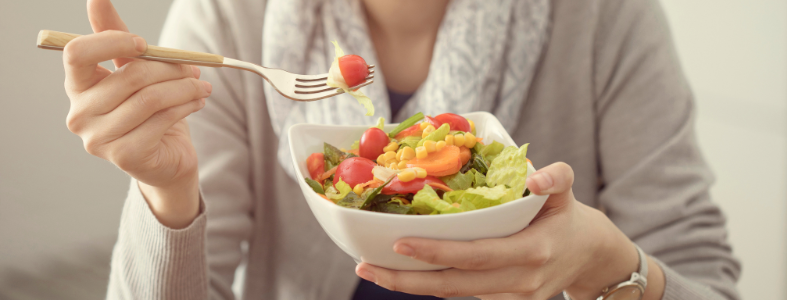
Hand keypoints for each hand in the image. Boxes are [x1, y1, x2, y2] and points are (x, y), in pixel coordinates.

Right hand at [63, 0, 210, 227]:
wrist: (166, 159)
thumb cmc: (149, 111)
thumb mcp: (134, 72)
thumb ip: (117, 39)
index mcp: (77, 87)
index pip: (77, 54)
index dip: (112, 42)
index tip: (143, 43)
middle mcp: (79, 114)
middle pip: (128, 76)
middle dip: (169, 68)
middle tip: (194, 68)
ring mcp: (99, 139)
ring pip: (149, 98)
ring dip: (184, 87)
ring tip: (202, 85)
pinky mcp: (125, 155)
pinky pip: (161, 119)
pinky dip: (185, 106)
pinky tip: (197, 102)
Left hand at [356, 162, 663, 298]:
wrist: (590, 257)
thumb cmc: (568, 217)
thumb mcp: (568, 191)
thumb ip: (557, 178)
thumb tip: (537, 177)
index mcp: (531, 252)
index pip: (475, 255)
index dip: (437, 252)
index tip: (401, 243)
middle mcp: (519, 281)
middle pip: (454, 286)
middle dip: (407, 279)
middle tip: (367, 264)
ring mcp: (511, 297)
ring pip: (453, 295)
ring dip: (412, 285)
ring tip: (374, 269)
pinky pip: (461, 295)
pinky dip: (431, 285)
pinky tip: (402, 273)